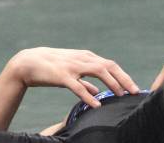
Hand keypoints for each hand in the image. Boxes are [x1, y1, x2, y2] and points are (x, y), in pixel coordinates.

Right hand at [7, 48, 139, 107]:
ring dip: (112, 83)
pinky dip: (88, 95)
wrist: (28, 63)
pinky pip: (78, 86)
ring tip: (121, 96)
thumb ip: (85, 81)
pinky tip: (96, 105)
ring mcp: (73, 66)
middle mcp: (82, 59)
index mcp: (85, 57)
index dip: (123, 76)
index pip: (110, 65)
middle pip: (108, 66)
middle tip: (135, 92)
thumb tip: (98, 91)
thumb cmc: (51, 68)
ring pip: (98, 71)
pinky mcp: (62, 75)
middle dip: (124, 78)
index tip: (134, 88)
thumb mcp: (71, 72)